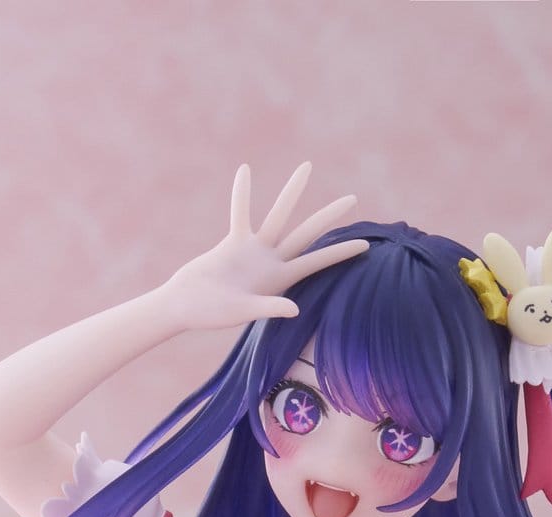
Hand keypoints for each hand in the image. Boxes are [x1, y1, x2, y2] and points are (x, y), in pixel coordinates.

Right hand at [159, 163, 368, 333]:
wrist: (186, 305)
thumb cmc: (212, 314)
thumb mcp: (243, 311)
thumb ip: (270, 307)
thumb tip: (295, 309)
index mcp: (279, 280)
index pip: (317, 263)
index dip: (340, 253)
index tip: (366, 245)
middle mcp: (271, 261)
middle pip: (306, 233)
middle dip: (329, 217)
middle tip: (352, 198)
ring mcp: (253, 250)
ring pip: (279, 215)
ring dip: (292, 192)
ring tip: (307, 167)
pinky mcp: (233, 241)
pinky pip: (240, 211)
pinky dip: (242, 193)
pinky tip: (245, 170)